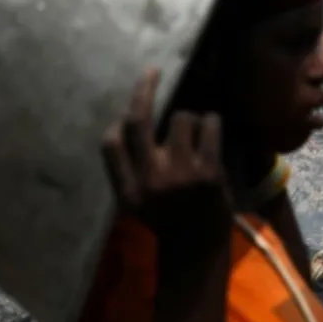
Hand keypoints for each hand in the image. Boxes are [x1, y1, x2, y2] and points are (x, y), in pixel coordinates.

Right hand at [102, 69, 231, 251]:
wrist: (198, 249)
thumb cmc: (167, 221)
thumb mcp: (134, 204)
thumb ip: (126, 171)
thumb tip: (121, 125)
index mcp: (128, 188)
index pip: (111, 143)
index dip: (117, 122)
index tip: (127, 111)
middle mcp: (151, 178)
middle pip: (141, 120)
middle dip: (145, 89)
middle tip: (152, 72)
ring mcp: (181, 172)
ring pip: (181, 117)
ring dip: (190, 118)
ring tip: (195, 132)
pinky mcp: (209, 170)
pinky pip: (209, 125)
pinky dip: (211, 122)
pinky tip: (211, 130)